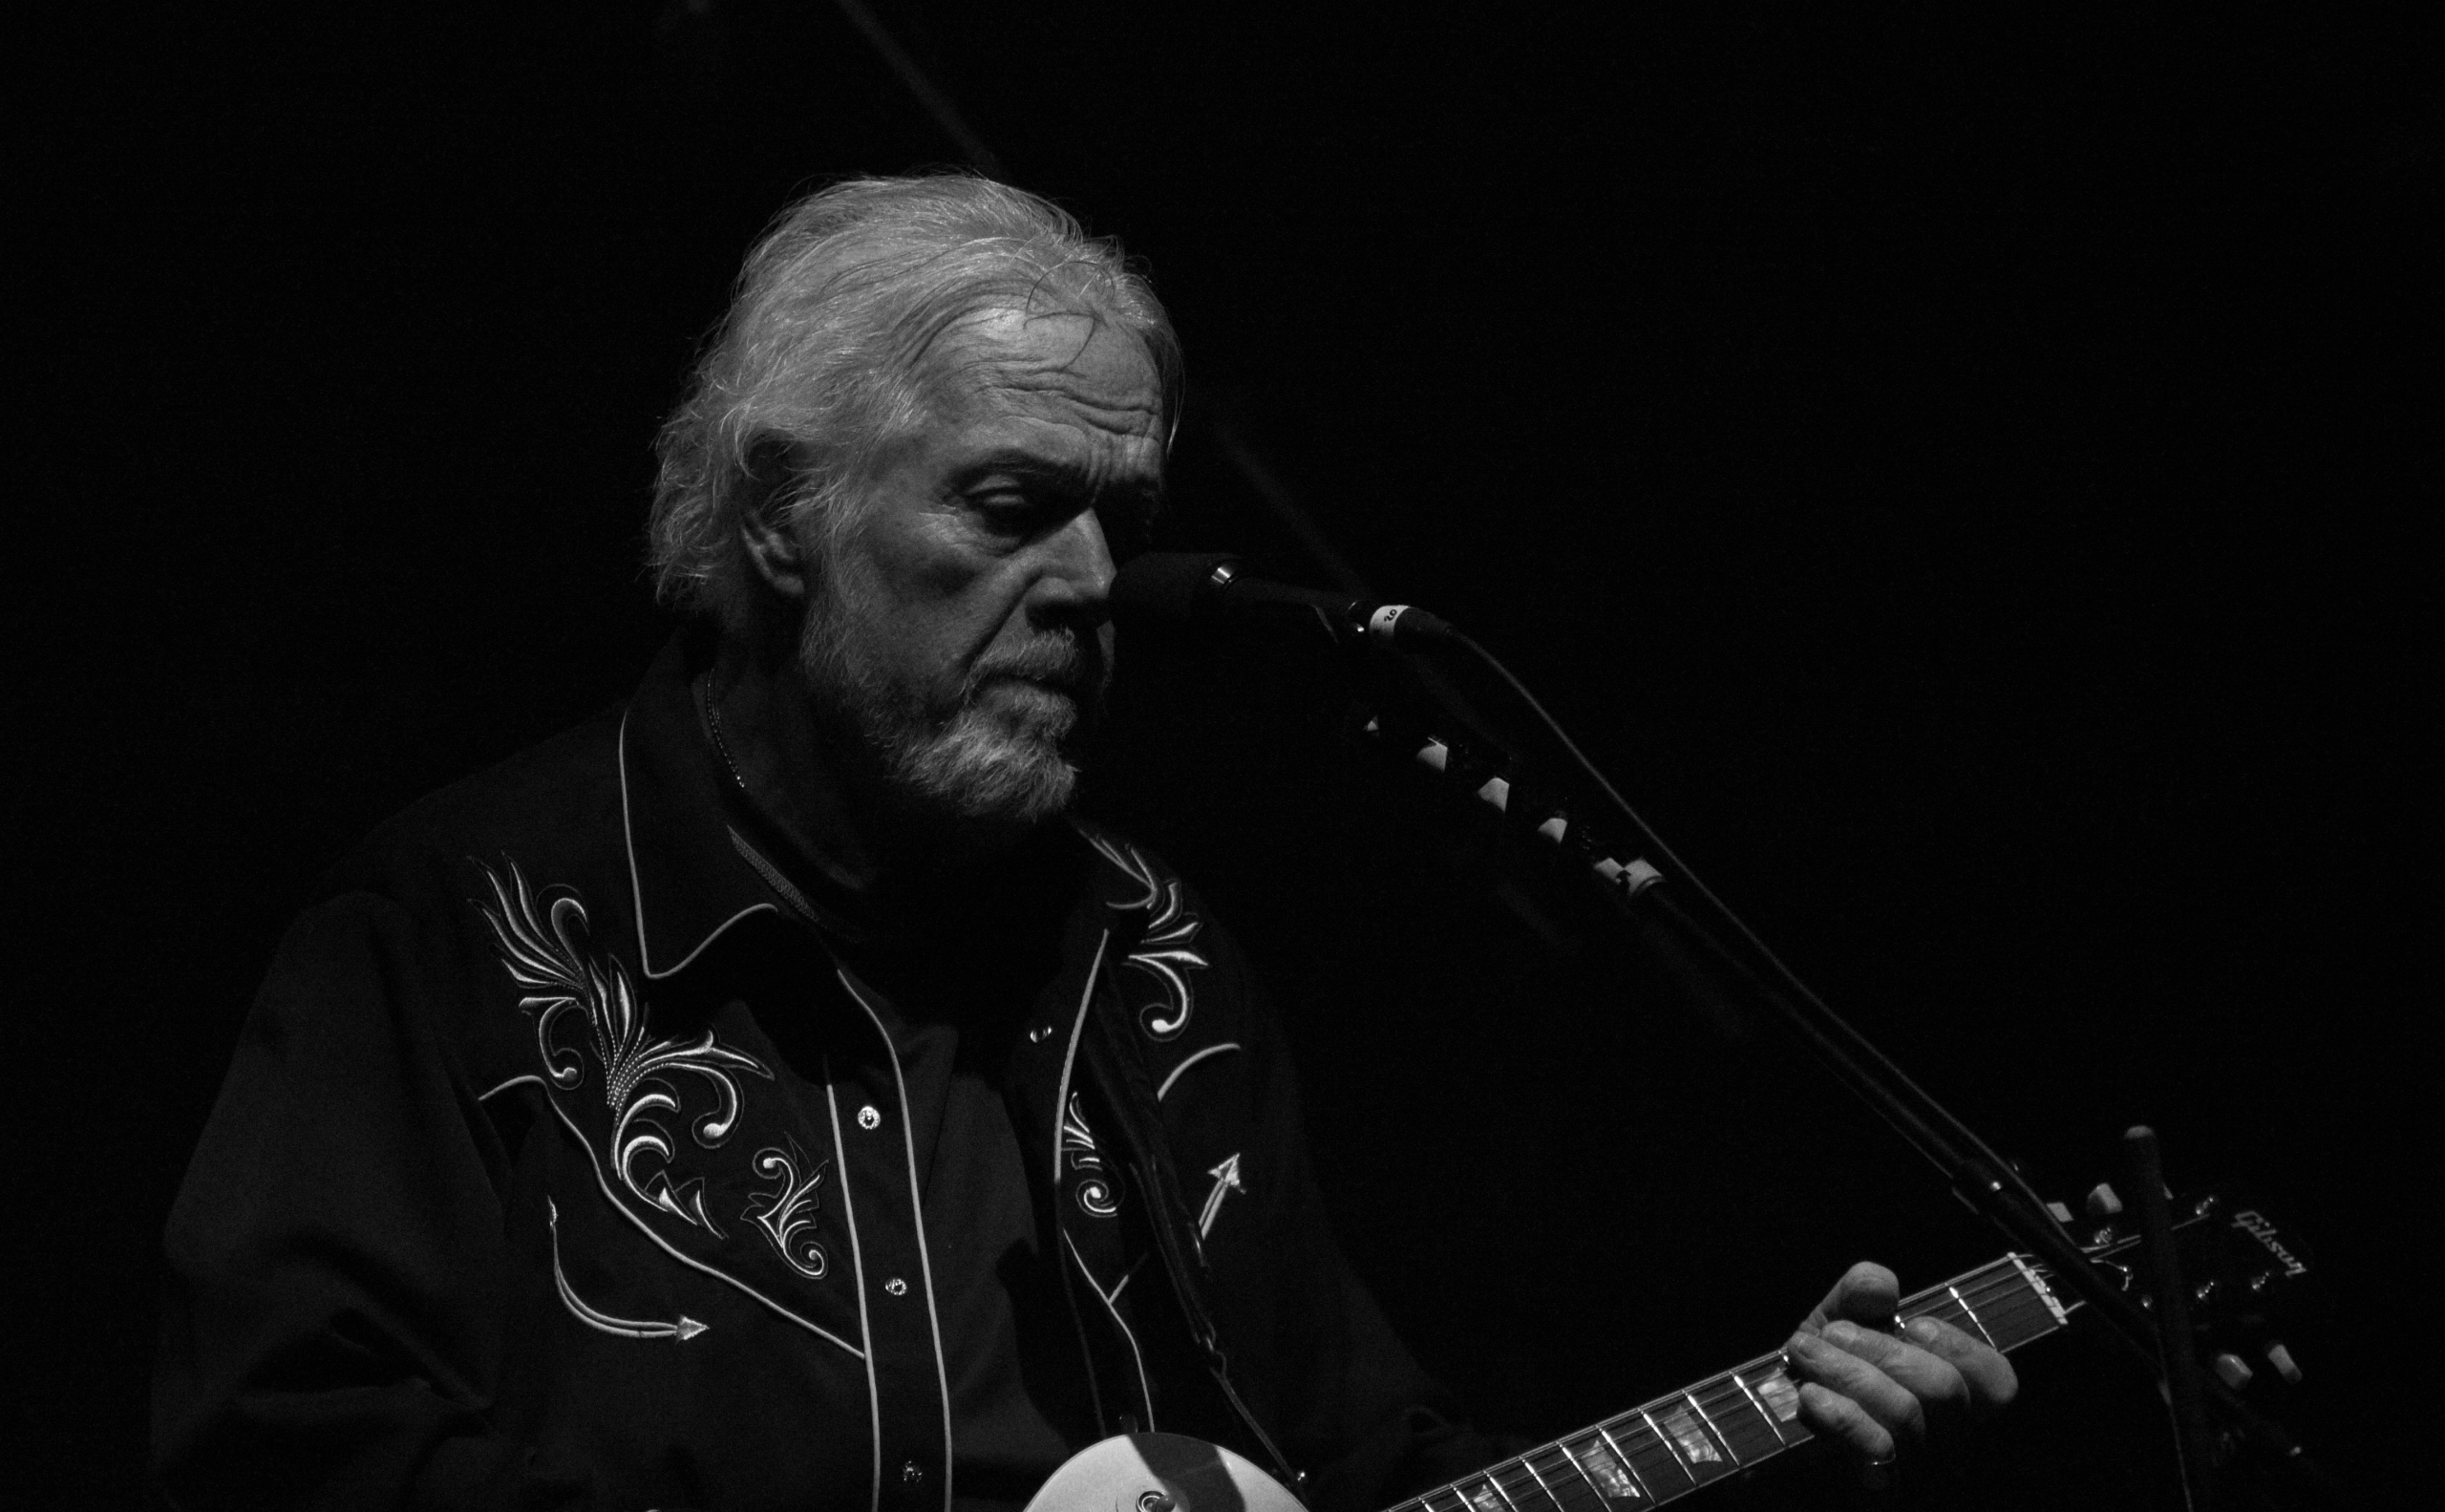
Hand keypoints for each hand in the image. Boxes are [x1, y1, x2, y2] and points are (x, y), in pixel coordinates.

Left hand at [1785, 1261, 2016, 1487]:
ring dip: (1849, 1371)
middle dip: (1882, 1350)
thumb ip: (1863, 1291)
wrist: (1775, 1419)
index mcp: (1956, 1395)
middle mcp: (1946, 1437)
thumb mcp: (1842, 1317)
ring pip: (1906, 1415)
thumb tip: (1883, 1287)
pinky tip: (1810, 1394)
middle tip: (1835, 1333)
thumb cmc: (1826, 1364)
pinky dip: (1840, 1414)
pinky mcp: (1880, 1487)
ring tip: (1806, 1352)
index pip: (1996, 1382)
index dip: (1960, 1348)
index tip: (1912, 1325)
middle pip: (1944, 1390)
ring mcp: (1917, 1468)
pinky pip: (1875, 1450)